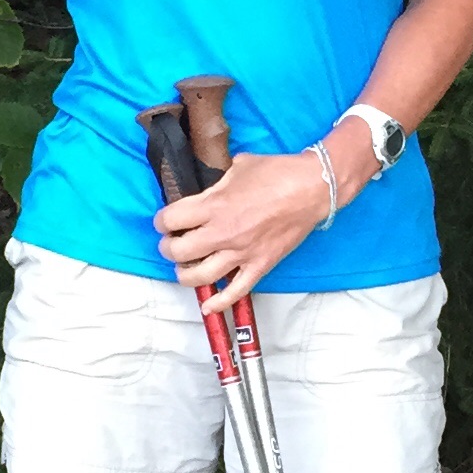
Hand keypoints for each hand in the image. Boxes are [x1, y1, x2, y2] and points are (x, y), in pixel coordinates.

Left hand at [154, 138, 374, 306]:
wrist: (312, 188)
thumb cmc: (277, 172)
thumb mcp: (238, 166)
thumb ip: (216, 183)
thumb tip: (205, 189)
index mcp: (214, 205)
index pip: (171, 219)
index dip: (161, 221)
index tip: (164, 221)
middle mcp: (223, 232)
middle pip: (179, 251)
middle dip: (168, 248)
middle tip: (171, 243)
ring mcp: (241, 253)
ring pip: (200, 276)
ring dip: (185, 274)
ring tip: (185, 267)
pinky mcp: (259, 265)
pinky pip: (235, 291)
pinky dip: (219, 302)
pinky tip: (207, 305)